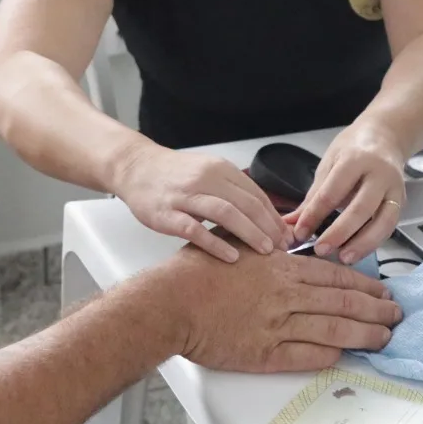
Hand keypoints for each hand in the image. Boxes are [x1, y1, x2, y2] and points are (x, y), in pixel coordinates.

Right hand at [113, 143, 288, 262]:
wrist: (136, 167)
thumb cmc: (174, 175)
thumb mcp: (208, 172)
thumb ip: (233, 190)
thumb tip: (266, 216)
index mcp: (220, 169)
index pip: (256, 194)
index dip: (275, 217)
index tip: (287, 235)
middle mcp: (205, 179)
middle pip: (246, 203)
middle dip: (269, 227)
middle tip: (283, 248)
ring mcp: (185, 196)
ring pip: (226, 213)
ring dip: (250, 233)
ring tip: (266, 252)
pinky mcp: (167, 213)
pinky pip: (195, 229)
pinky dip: (216, 243)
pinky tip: (231, 256)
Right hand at [145, 240, 401, 372]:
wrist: (170, 302)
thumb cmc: (194, 273)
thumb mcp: (236, 242)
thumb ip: (265, 242)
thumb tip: (286, 241)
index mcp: (281, 266)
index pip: (336, 277)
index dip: (365, 286)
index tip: (382, 291)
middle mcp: (286, 294)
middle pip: (345, 303)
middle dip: (376, 311)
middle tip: (395, 316)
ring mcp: (278, 325)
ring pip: (335, 330)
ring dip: (365, 335)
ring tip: (384, 338)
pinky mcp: (265, 353)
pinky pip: (308, 356)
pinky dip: (330, 355)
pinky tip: (345, 355)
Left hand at [292, 121, 405, 264]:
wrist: (386, 135)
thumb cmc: (354, 148)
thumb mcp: (329, 164)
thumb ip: (313, 197)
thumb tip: (290, 224)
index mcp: (355, 159)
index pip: (332, 192)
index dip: (314, 215)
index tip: (299, 233)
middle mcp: (379, 174)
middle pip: (360, 209)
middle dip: (339, 233)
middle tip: (321, 249)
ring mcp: (394, 188)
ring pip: (382, 222)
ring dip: (362, 244)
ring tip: (343, 258)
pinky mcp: (402, 201)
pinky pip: (389, 226)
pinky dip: (374, 242)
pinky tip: (357, 251)